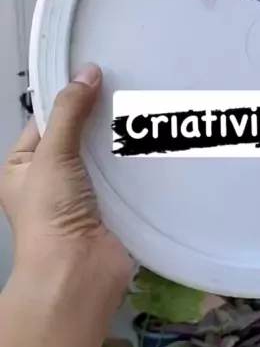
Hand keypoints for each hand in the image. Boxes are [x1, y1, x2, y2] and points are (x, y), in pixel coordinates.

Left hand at [0, 64, 130, 305]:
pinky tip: (152, 142)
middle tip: (125, 88)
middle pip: (76, 137)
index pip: (45, 121)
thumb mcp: (51, 155)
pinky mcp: (110, 208)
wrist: (77, 274)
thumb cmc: (50, 216)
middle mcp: (48, 181)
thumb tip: (88, 71)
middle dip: (97, 118)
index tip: (95, 75)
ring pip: (102, 157)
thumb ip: (69, 112)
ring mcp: (81, 196)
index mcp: (21, 167)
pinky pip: (123, 177)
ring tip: (143, 110)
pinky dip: (134, 163)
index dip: (67, 99)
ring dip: (118, 141)